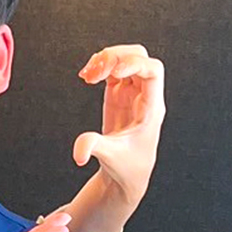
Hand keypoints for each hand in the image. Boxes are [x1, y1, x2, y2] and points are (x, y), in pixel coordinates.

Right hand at [75, 43, 165, 211]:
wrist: (126, 174)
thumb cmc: (127, 167)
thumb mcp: (111, 158)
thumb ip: (94, 149)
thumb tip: (79, 153)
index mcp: (151, 108)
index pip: (153, 72)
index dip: (135, 64)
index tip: (114, 72)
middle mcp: (144, 96)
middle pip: (139, 57)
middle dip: (116, 57)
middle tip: (96, 71)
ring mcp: (132, 93)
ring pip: (125, 59)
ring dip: (105, 59)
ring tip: (87, 75)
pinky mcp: (119, 95)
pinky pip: (113, 69)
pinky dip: (99, 67)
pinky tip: (86, 76)